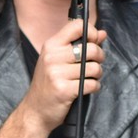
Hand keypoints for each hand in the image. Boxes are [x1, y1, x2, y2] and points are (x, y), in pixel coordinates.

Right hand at [20, 18, 106, 133]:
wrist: (35, 111)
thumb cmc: (48, 84)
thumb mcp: (57, 60)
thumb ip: (80, 45)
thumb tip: (102, 34)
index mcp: (51, 46)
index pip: (77, 26)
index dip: (92, 33)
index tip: (94, 42)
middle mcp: (52, 57)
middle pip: (90, 48)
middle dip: (99, 57)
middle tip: (95, 64)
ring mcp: (57, 74)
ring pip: (94, 68)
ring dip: (97, 75)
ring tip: (89, 78)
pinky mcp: (64, 90)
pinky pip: (92, 84)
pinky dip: (94, 87)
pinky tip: (87, 88)